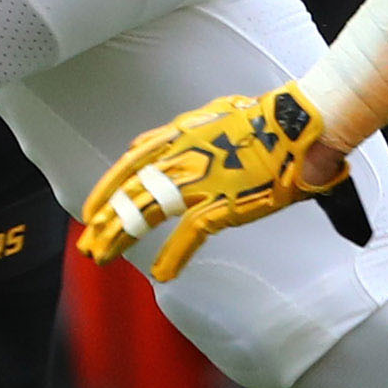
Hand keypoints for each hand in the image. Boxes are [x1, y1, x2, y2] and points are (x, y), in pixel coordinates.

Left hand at [78, 86, 346, 280]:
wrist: (299, 125)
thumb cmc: (269, 119)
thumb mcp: (215, 113)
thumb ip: (181, 131)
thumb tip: (146, 142)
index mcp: (182, 136)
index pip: (132, 165)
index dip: (109, 188)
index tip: (92, 208)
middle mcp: (183, 158)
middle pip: (132, 193)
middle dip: (107, 220)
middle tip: (88, 244)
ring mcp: (200, 183)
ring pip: (147, 212)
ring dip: (122, 237)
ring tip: (104, 257)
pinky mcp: (222, 204)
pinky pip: (189, 235)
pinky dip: (174, 256)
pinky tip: (161, 273)